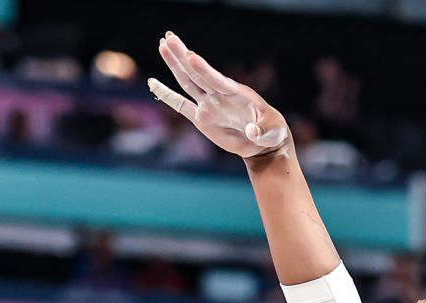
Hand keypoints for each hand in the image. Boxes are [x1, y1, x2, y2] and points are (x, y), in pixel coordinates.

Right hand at [148, 33, 290, 158]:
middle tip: (168, 38)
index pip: (217, 80)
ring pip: (187, 82)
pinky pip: (180, 105)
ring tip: (162, 45)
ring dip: (174, 65)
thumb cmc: (272, 132)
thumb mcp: (271, 133)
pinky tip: (153, 83)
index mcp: (237, 94)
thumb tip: (253, 131)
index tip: (191, 56)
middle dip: (182, 57)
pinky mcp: (201, 118)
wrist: (263, 143)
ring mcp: (209, 105)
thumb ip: (261, 131)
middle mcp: (219, 95)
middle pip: (197, 74)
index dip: (204, 70)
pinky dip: (166, 95)